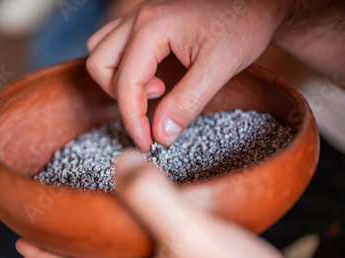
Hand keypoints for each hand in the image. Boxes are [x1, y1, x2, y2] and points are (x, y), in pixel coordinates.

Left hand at [16, 151, 323, 257]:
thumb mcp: (189, 237)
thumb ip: (151, 199)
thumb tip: (122, 164)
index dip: (40, 257)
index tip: (20, 239)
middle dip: (67, 247)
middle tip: (54, 221)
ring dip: (101, 237)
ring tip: (94, 211)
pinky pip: (148, 250)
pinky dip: (136, 231)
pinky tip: (149, 212)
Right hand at [86, 0, 288, 151]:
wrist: (258, 3)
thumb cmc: (243, 24)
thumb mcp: (220, 67)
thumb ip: (187, 102)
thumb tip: (160, 134)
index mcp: (152, 27)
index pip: (125, 83)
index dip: (132, 120)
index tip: (148, 143)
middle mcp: (138, 18)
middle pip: (99, 65)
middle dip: (122, 96)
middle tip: (156, 106)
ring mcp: (139, 17)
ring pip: (100, 52)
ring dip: (118, 79)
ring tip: (156, 88)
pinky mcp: (146, 22)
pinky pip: (113, 44)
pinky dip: (123, 66)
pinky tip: (152, 74)